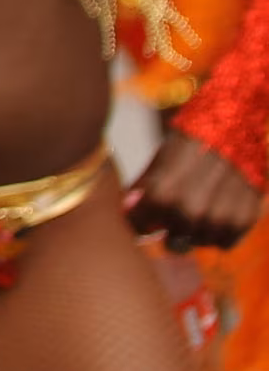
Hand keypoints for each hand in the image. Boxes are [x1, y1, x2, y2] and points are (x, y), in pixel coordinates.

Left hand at [128, 128, 263, 249]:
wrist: (232, 127)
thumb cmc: (188, 144)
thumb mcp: (157, 162)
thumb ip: (141, 191)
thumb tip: (127, 212)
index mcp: (161, 194)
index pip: (140, 228)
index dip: (141, 222)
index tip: (145, 216)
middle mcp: (190, 211)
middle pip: (173, 241)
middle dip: (170, 228)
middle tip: (177, 208)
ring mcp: (219, 219)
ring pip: (199, 243)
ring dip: (196, 231)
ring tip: (200, 204)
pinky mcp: (243, 220)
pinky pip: (224, 243)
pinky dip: (219, 232)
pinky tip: (217, 209)